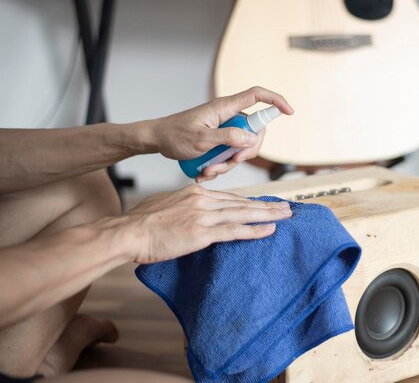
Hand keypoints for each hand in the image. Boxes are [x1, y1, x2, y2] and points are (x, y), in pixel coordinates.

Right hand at [115, 184, 291, 263]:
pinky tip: (269, 230)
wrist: (127, 231)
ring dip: (267, 215)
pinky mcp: (202, 232)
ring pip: (243, 214)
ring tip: (286, 215)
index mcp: (194, 192)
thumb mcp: (165, 205)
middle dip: (266, 205)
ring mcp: (204, 215)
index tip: (263, 203)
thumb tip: (189, 212)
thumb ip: (182, 206)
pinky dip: (254, 230)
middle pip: (242, 202)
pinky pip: (234, 231)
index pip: (229, 197)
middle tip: (286, 206)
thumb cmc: (140, 221)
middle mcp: (203, 200)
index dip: (248, 201)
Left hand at [150, 86, 292, 180]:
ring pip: (242, 147)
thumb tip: (253, 139)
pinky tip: (206, 172)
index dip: (276, 101)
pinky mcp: (220, 139)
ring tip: (208, 171)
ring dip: (229, 164)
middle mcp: (228, 116)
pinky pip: (230, 153)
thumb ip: (228, 138)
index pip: (257, 96)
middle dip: (246, 152)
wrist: (156, 140)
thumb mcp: (201, 140)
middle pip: (255, 131)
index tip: (289, 112)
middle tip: (229, 164)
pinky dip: (221, 165)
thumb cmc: (174, 135)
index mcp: (224, 108)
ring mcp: (224, 127)